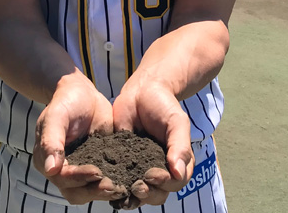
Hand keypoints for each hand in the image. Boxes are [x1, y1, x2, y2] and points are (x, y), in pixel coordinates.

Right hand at [33, 71, 126, 203]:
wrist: (81, 93)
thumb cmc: (65, 102)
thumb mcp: (56, 116)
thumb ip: (51, 140)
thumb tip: (51, 169)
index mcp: (48, 161)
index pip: (63, 178)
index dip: (78, 178)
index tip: (96, 172)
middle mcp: (64, 171)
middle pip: (77, 191)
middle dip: (95, 190)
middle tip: (113, 186)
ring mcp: (83, 168)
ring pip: (92, 190)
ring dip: (106, 191)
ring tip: (123, 188)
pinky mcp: (100, 164)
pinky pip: (106, 178)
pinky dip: (117, 182)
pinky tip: (131, 180)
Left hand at [112, 77, 194, 207]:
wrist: (141, 91)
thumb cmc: (163, 105)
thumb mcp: (177, 122)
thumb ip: (180, 146)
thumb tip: (179, 173)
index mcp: (177, 162)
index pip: (175, 182)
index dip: (164, 183)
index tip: (152, 175)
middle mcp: (160, 169)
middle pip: (157, 194)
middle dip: (148, 193)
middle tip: (137, 186)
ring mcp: (140, 168)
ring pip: (139, 192)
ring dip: (132, 196)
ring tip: (122, 192)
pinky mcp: (122, 162)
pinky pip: (120, 180)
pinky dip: (115, 188)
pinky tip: (107, 189)